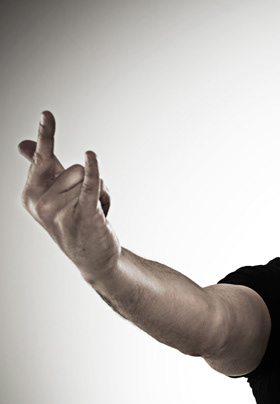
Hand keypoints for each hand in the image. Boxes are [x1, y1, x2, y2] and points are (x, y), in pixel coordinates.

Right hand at [20, 111, 120, 281]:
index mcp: (30, 194)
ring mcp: (60, 211)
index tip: (48, 113)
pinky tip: (91, 156)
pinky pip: (90, 186)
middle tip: (84, 207)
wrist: (93, 258)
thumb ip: (41, 167)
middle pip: (77, 168)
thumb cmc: (73, 221)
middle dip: (88, 184)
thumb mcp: (53, 195)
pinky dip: (93, 171)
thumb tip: (22, 143)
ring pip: (91, 178)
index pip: (42, 157)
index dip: (46, 134)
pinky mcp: (83, 216)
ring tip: (93, 213)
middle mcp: (40, 203)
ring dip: (101, 194)